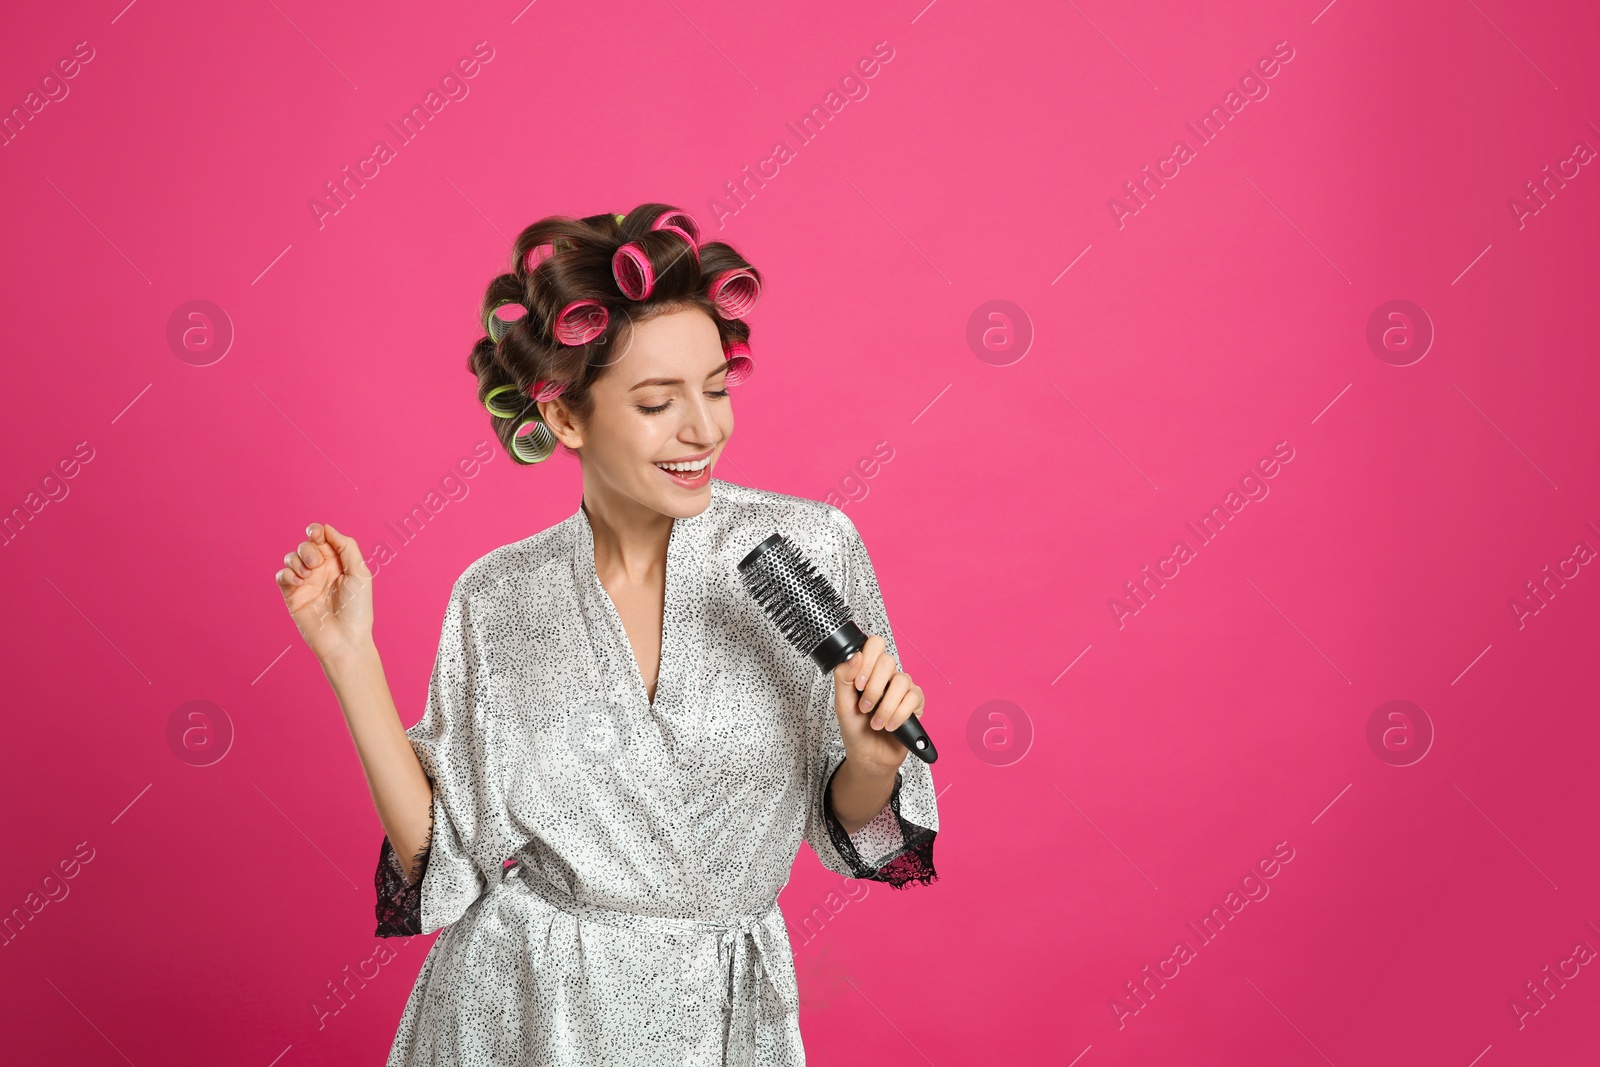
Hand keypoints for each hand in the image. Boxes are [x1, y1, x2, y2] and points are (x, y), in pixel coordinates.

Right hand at [275, 522, 373, 661]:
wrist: (344, 640)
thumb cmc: (357, 609)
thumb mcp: (360, 573)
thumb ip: (347, 547)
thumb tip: (327, 528)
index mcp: (338, 563)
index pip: (322, 538)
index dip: (316, 531)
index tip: (317, 534)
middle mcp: (321, 571)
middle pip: (306, 545)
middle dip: (308, 548)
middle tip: (317, 564)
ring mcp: (306, 583)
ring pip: (291, 557)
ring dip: (297, 560)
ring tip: (308, 575)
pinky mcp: (292, 595)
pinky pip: (282, 575)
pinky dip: (288, 574)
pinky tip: (299, 583)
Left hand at [831, 634, 925, 771]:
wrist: (868, 755)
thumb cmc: (855, 728)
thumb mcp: (842, 703)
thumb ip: (844, 677)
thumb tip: (855, 655)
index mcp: (869, 670)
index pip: (874, 645)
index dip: (867, 660)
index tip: (858, 684)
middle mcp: (887, 676)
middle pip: (888, 661)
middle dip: (873, 688)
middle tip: (864, 707)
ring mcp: (903, 688)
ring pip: (901, 681)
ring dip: (885, 706)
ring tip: (876, 723)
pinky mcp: (916, 703)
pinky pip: (913, 698)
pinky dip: (899, 715)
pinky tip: (890, 726)